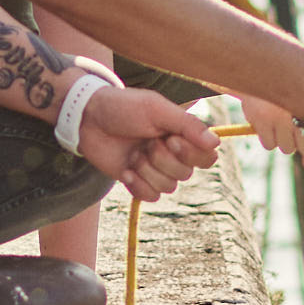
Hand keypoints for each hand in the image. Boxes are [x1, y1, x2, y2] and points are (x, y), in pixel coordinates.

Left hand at [77, 86, 219, 200]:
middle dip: (162, 160)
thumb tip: (216, 142)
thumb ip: (187, 125)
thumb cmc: (123, 107)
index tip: (171, 139)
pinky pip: (151, 196)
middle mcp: (173, 153)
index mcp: (182, 134)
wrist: (88, 119)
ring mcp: (155, 169)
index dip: (191, 154)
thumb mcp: (156, 109)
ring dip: (147, 170)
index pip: (207, 157)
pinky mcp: (138, 181)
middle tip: (145, 142)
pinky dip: (138, 185)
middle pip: (185, 174)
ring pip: (168, 187)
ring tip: (132, 154)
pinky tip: (126, 170)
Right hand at [238, 93, 303, 165]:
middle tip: (294, 124)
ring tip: (279, 119)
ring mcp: (280, 115)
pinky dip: (268, 138)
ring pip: (288, 148)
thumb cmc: (290, 91)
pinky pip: (269, 145)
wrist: (261, 67)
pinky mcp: (261, 118)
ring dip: (284, 140)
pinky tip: (267, 121)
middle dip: (301, 141)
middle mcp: (301, 109)